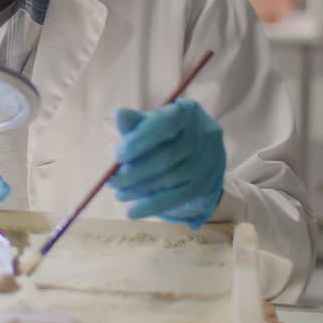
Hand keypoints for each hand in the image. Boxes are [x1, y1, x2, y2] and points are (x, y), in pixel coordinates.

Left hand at [106, 98, 224, 228]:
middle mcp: (205, 133)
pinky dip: (152, 206)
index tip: (115, 155)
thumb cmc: (162, 136)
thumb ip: (133, 124)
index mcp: (187, 111)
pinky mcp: (209, 183)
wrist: (193, 156)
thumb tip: (119, 115)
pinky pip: (179, 197)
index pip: (165, 123)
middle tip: (112, 181)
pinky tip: (132, 211)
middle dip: (135, 171)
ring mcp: (211, 159)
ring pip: (172, 178)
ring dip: (140, 190)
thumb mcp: (148, 125)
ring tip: (119, 194)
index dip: (139, 140)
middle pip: (168, 156)